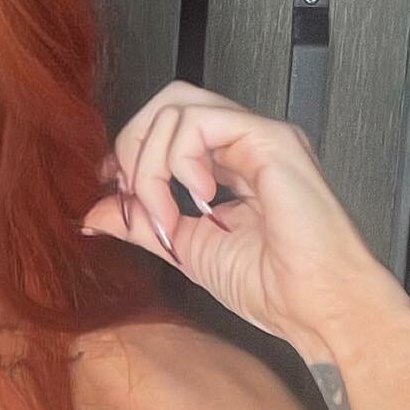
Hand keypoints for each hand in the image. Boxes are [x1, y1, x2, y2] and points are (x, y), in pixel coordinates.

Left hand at [77, 80, 409, 364]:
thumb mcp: (184, 249)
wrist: (315, 307)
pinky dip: (180, 159)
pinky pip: (202, 121)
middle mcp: (244, 145)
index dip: (130, 150)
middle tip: (131, 197)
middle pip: (168, 102)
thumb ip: (140, 224)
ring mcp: (259, 138)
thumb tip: (95, 213)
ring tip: (168, 216)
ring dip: (152, 165)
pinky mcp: (271, 140)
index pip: (166, 127)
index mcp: (228, 166)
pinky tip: (199, 199)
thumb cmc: (273, 287)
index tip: (115, 191)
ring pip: (177, 107)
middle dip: (133, 146)